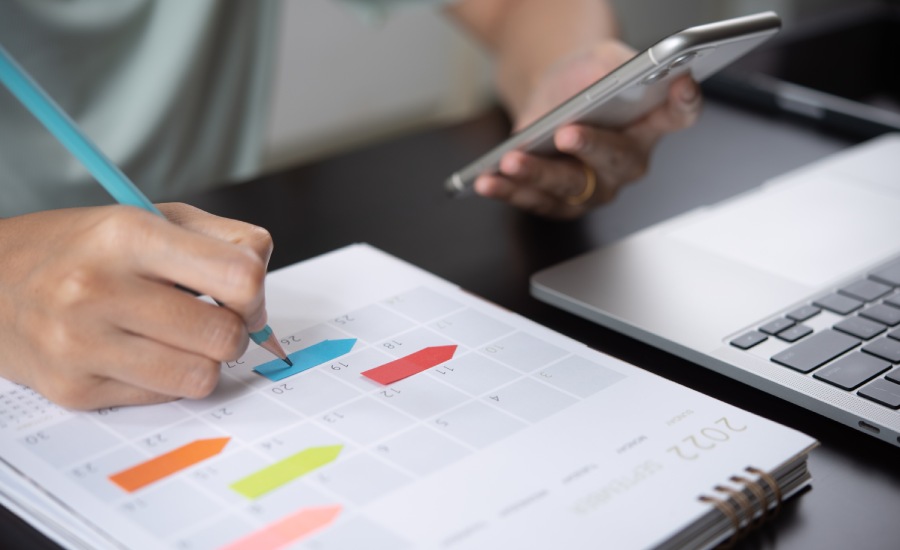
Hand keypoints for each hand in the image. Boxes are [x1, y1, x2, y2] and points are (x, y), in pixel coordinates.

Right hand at [0, 203, 272, 409]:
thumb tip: (262, 294)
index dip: (255, 294)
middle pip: (224, 336)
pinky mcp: (74, 390)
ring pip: (202, 377)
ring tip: (178, 339)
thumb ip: (227, 241)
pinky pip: (165, 398)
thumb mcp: (155, 218)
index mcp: (127, 234)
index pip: (239, 277)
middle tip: (211, 320)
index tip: (243, 296)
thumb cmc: (88, 248)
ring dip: (204, 360)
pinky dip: (168, 380)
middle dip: (232, 331)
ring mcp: (80, 345)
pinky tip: (141, 354)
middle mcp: (97, 289)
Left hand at [474, 39, 701, 218]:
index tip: (681, 85)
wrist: (551, 97)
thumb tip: (603, 82)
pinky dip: (510, 191)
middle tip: (567, 133)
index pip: (679, 114)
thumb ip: (610, 69)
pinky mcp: (564, 203)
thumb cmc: (583, 79)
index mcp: (651, 122)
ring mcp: (598, 187)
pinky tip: (488, 180)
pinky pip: (537, 201)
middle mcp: (630, 161)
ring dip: (538, 174)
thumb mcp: (598, 60)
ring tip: (511, 160)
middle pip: (618, 160)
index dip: (685, 102)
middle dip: (591, 147)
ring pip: (571, 188)